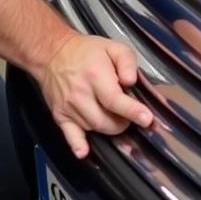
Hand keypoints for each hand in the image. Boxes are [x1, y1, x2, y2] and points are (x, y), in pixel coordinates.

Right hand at [36, 32, 153, 158]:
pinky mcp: (60, 116)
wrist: (53, 54)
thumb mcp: (113, 47)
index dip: (132, 111)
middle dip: (123, 123)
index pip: (115, 100)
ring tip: (115, 118)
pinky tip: (84, 152)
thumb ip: (127, 62)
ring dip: (108, 128)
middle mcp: (81, 94)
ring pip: (93, 128)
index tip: (147, 119)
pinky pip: (69, 135)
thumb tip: (130, 82)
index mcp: (96, 76)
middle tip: (129, 116)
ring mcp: (69, 108)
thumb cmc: (88, 51)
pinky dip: (77, 146)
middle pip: (105, 121)